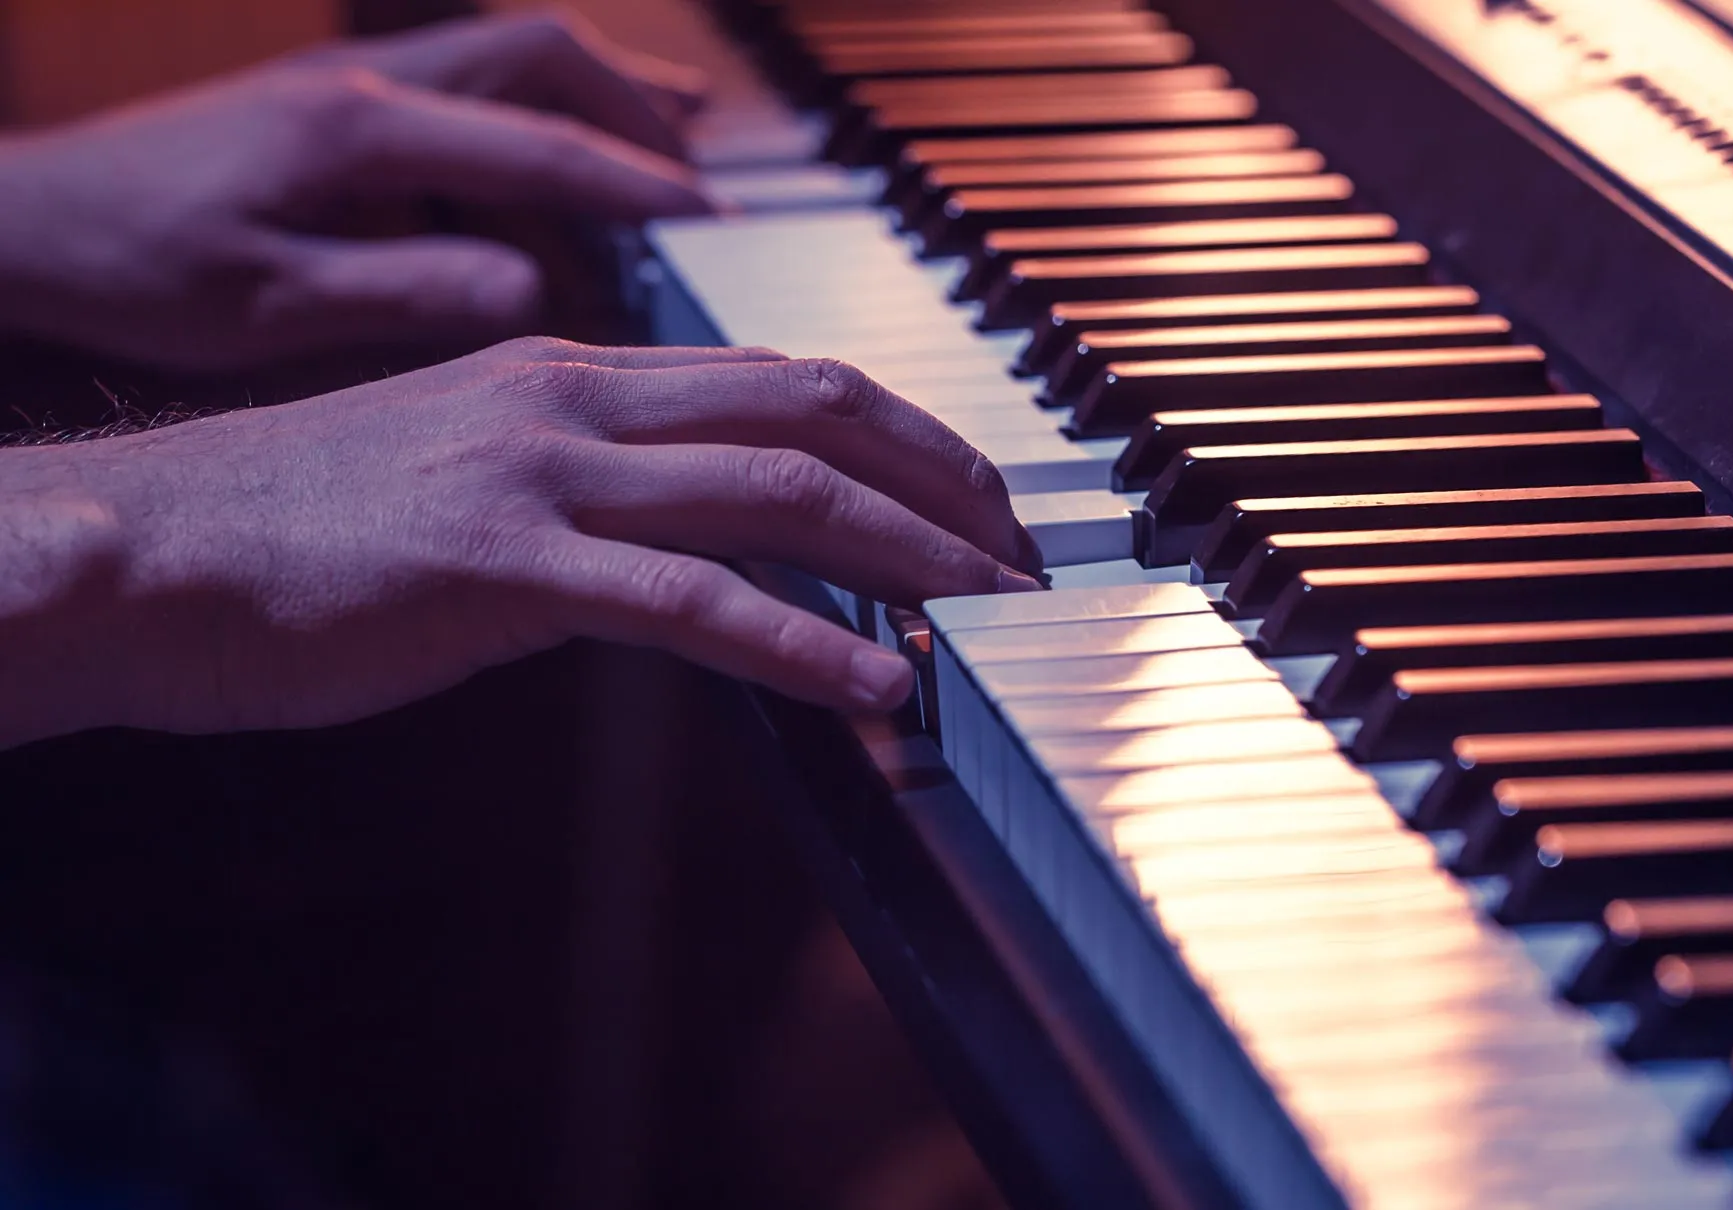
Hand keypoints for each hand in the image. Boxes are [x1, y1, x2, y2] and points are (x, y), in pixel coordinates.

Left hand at [0, 12, 713, 372]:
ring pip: (511, 51)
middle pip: (542, 56)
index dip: (635, 186)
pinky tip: (568, 150)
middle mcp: (364, 82)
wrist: (28, 220)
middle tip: (703, 186)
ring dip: (600, 93)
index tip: (710, 223)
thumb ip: (404, 289)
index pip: (537, 144)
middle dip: (638, 115)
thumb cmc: (132, 266)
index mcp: (356, 131)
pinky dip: (542, 106)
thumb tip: (532, 290)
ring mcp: (350, 81)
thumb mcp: (267, 305)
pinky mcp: (335, 101)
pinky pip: (469, 78)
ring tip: (680, 142)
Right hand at [0, 342, 1043, 747]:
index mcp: (573, 371)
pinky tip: (878, 684)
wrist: (150, 549)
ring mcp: (544, 475)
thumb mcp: (471, 477)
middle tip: (1023, 550)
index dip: (903, 432)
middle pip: (815, 411)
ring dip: (910, 552)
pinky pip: (694, 602)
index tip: (975, 495)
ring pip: (780, 493)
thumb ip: (588, 492)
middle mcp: (575, 397)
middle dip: (944, 477)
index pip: (782, 379)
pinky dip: (806, 644)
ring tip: (993, 610)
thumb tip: (689, 543)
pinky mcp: (505, 569)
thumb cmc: (302, 527)